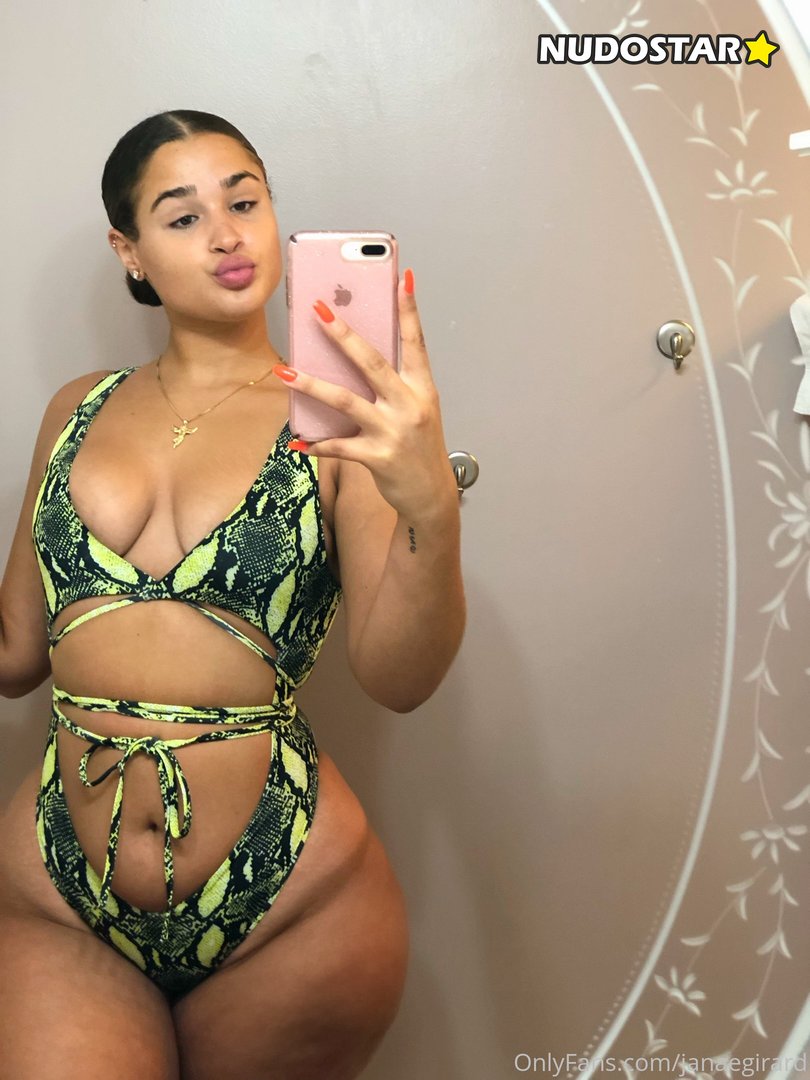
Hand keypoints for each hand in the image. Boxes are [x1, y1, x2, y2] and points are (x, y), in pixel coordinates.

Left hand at [272, 268, 457, 521]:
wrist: (432, 495)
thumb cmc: (419, 447)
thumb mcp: (417, 410)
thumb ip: (393, 384)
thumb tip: (354, 356)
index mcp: (422, 389)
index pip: (415, 342)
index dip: (408, 310)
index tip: (401, 278)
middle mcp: (409, 406)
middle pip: (372, 363)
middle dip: (343, 335)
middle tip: (318, 310)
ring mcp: (393, 432)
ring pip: (346, 401)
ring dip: (312, 384)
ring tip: (285, 370)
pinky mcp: (377, 457)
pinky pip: (339, 446)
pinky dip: (316, 444)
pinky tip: (297, 442)